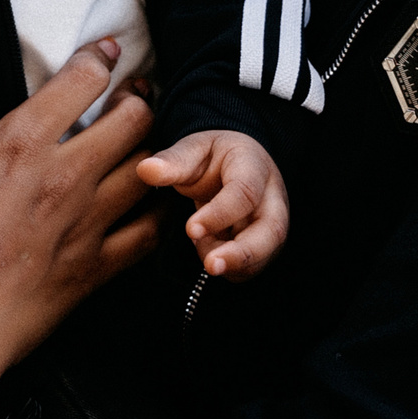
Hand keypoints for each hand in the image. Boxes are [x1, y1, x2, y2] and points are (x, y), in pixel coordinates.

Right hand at [0, 41, 160, 418]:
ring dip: (152, 152)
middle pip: (136, 120)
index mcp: (17, 144)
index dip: (102, 58)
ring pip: (150, 172)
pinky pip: (150, 234)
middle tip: (133, 96)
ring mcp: (86, 226)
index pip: (84, 80)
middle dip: (140, 100)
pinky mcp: (94, 271)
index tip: (107, 52)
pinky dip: (157, 214)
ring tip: (144, 145)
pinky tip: (149, 206)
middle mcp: (64, 178)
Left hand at [136, 129, 289, 280]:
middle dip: (243, 253)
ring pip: (265, 253)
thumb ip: (172, 162)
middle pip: (272, 230)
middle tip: (211, 266)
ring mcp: (272, 223)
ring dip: (233, 263)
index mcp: (253, 165)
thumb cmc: (212, 159)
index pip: (245, 192)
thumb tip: (145, 170)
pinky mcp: (265, 245)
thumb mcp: (192, 150)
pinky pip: (252, 266)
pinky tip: (209, 253)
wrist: (231, 168)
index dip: (220, 213)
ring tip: (204, 256)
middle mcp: (272, 197)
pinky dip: (231, 269)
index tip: (190, 229)